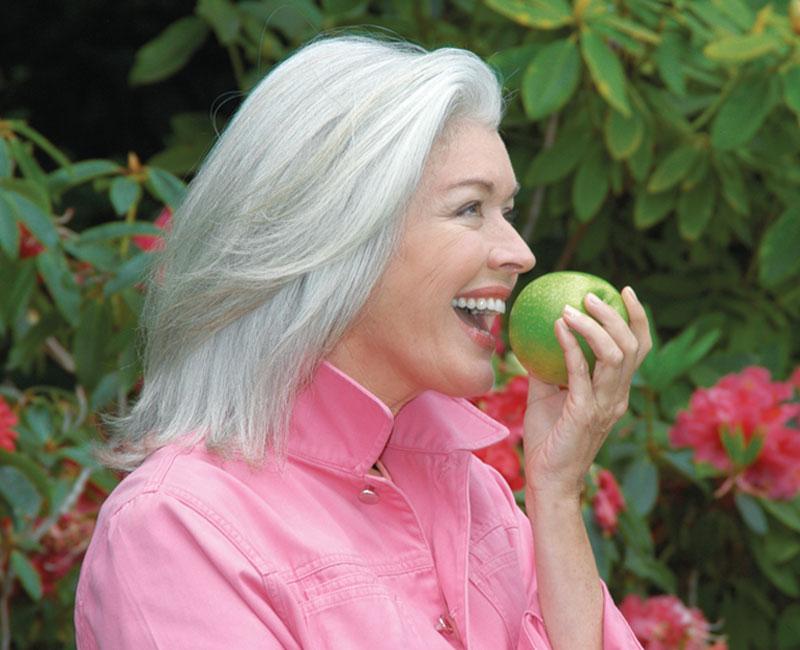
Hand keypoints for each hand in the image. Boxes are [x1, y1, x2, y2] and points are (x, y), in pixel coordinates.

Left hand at [521, 286, 650, 498]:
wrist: (547, 480)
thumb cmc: (548, 439)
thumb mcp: (546, 395)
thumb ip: (549, 368)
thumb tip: (535, 336)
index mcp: (615, 392)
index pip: (638, 350)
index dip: (637, 319)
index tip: (625, 291)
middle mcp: (617, 397)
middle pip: (632, 348)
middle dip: (617, 316)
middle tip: (592, 296)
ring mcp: (604, 407)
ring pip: (614, 357)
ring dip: (593, 327)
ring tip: (572, 308)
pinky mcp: (584, 414)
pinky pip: (581, 374)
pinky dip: (570, 347)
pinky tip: (557, 327)